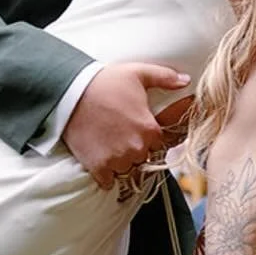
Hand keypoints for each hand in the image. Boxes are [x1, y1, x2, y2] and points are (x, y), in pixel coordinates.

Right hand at [61, 62, 189, 187]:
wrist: (70, 93)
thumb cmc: (104, 82)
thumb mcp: (138, 73)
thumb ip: (165, 77)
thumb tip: (186, 81)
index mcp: (149, 130)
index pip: (160, 144)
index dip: (149, 137)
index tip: (137, 131)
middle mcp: (136, 148)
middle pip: (143, 158)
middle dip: (135, 150)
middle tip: (121, 136)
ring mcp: (116, 160)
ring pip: (126, 170)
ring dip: (121, 163)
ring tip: (109, 146)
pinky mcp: (97, 167)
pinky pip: (108, 181)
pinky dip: (105, 175)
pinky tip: (101, 161)